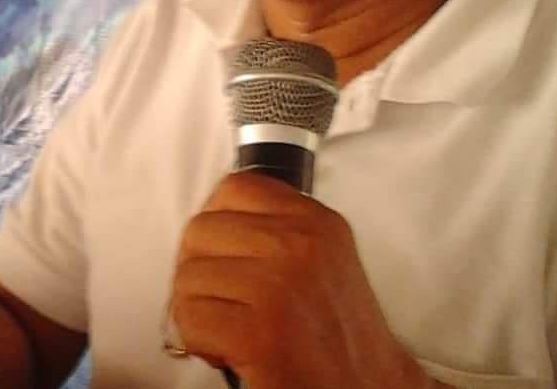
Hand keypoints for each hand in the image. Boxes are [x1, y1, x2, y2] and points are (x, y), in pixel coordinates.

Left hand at [168, 171, 439, 388]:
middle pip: (202, 230)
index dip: (215, 221)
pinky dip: (196, 341)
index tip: (218, 251)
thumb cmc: (340, 334)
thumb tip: (217, 218)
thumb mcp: (324, 256)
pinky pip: (190, 319)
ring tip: (226, 327)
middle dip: (197, 270)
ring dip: (194, 309)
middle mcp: (299, 242)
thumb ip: (280, 228)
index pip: (236, 188)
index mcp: (315, 219)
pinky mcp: (260, 331)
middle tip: (217, 299)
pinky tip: (225, 350)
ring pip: (189, 276)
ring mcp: (279, 284)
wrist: (367, 388)